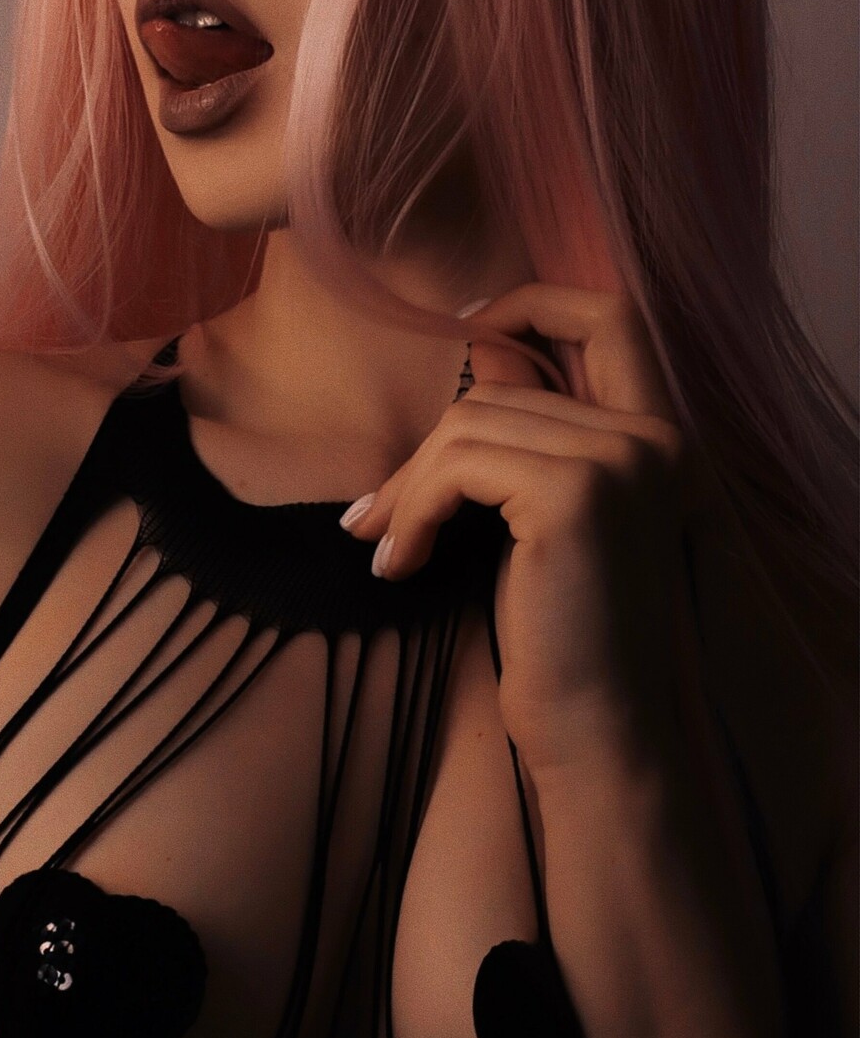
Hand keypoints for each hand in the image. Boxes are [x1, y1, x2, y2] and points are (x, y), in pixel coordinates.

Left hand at [341, 284, 705, 773]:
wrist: (603, 736)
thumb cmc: (570, 642)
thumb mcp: (552, 523)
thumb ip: (535, 441)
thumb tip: (477, 364)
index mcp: (664, 441)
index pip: (607, 315)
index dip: (532, 302)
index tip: (463, 330)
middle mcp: (657, 438)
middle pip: (501, 387)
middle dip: (425, 449)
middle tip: (373, 514)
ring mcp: (622, 461)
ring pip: (467, 424)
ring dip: (408, 489)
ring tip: (385, 548)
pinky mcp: (574, 495)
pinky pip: (455, 465)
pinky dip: (410, 509)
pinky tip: (399, 565)